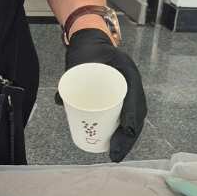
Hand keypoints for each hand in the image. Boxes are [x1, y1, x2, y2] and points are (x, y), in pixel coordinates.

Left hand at [58, 28, 146, 161]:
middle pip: (137, 113)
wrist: (90, 41)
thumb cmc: (87, 49)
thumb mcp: (78, 60)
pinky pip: (129, 116)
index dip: (132, 116)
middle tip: (115, 154)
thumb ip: (68, 77)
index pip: (135, 96)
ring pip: (135, 118)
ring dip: (128, 139)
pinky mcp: (123, 96)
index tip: (125, 132)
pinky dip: (125, 133)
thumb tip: (59, 100)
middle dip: (129, 137)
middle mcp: (132, 82)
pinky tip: (118, 147)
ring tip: (115, 154)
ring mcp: (129, 90)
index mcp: (127, 71)